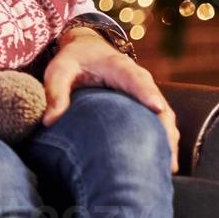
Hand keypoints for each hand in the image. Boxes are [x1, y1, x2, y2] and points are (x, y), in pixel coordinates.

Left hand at [42, 28, 180, 172]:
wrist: (89, 49)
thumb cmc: (73, 61)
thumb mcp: (59, 70)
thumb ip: (55, 92)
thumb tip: (49, 121)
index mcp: (118, 67)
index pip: (135, 79)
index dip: (146, 93)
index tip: (156, 107)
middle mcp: (140, 79)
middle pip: (158, 103)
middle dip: (165, 128)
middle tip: (166, 155)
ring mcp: (147, 93)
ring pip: (165, 116)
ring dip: (169, 140)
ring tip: (168, 168)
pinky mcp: (148, 105)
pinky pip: (162, 123)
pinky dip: (166, 141)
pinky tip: (165, 165)